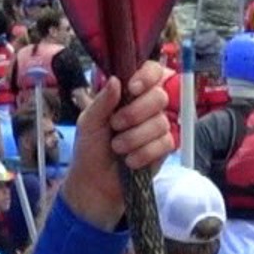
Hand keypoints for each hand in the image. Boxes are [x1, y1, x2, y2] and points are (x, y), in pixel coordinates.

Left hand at [57, 62, 173, 229]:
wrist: (95, 182)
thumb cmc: (91, 148)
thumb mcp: (89, 122)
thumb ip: (102, 101)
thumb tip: (116, 80)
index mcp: (130, 93)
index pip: (152, 72)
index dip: (147, 76)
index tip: (132, 88)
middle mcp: (147, 107)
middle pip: (159, 96)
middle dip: (135, 113)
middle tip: (116, 125)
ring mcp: (158, 127)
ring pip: (160, 122)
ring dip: (134, 137)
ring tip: (117, 148)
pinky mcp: (164, 148)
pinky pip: (164, 143)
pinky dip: (143, 153)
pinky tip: (130, 161)